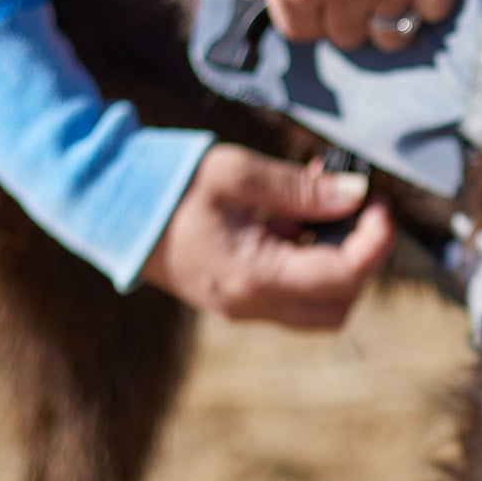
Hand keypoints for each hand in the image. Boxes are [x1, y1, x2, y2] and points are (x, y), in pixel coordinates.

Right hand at [140, 144, 393, 327]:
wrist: (105, 205)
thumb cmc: (165, 183)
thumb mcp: (236, 174)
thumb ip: (301, 189)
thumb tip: (356, 194)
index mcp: (254, 277)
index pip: (344, 276)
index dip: (375, 240)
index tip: (376, 200)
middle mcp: (250, 304)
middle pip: (337, 306)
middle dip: (362, 260)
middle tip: (358, 209)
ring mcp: (240, 305)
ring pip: (315, 305)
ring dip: (334, 259)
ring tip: (319, 200)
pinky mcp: (233, 293)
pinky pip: (287, 290)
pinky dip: (305, 256)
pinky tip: (292, 211)